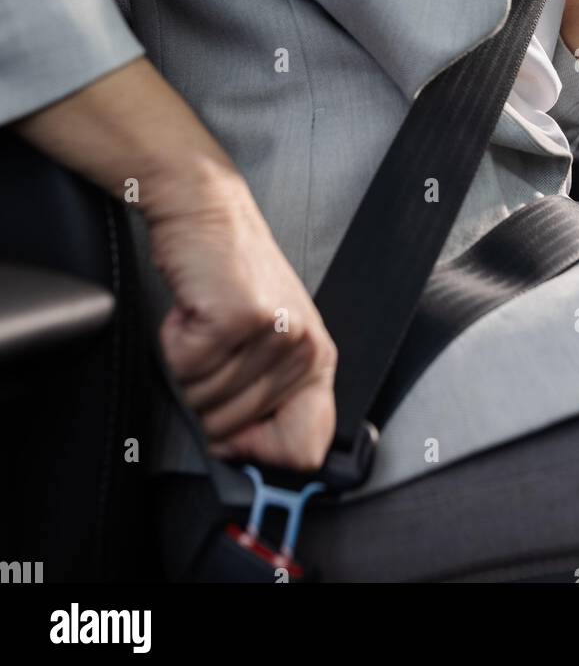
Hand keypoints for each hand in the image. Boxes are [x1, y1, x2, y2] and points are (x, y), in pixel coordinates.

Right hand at [144, 162, 336, 470]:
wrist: (209, 211)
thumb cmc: (234, 272)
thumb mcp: (271, 337)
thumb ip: (270, 395)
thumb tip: (247, 454)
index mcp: (318, 359)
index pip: (306, 448)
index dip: (260, 450)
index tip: (238, 431)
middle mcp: (303, 348)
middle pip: (235, 429)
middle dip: (208, 394)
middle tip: (215, 346)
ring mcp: (272, 334)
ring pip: (204, 400)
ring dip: (189, 365)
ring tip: (206, 322)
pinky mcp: (234, 319)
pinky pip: (183, 369)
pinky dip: (173, 342)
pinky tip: (193, 311)